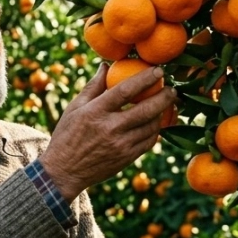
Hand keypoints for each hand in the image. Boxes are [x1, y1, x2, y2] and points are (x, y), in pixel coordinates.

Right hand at [40, 63, 176, 201]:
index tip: (158, 71)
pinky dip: (156, 130)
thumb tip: (106, 66)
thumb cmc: (67, 135)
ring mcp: (121, 145)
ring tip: (166, 105)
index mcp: (95, 112)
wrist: (64, 171)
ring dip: (163, 114)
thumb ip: (93, 86)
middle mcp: (110, 128)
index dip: (145, 79)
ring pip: (152, 126)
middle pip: (146, 110)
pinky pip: (149, 141)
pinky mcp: (127, 158)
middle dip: (164, 97)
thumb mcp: (74, 108)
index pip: (125, 91)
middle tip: (172, 89)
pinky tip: (156, 122)